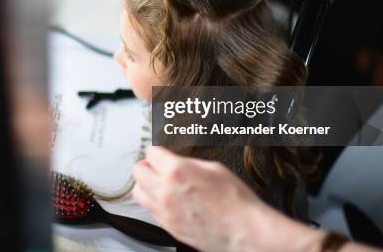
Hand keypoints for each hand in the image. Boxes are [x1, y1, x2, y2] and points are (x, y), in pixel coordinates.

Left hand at [131, 146, 321, 251]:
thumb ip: (189, 163)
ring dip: (146, 185)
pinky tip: (169, 200)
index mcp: (176, 171)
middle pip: (138, 171)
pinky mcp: (168, 227)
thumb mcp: (214, 168)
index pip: (151, 153)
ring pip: (138, 193)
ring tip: (159, 183)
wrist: (245, 231)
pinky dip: (155, 202)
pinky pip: (151, 210)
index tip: (161, 153)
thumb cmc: (236, 201)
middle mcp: (165, 191)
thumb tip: (178, 162)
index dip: (158, 151)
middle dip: (147, 166)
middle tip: (156, 166)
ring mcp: (165, 211)